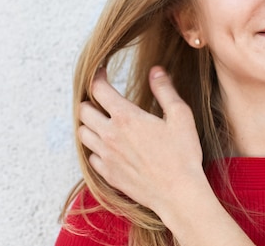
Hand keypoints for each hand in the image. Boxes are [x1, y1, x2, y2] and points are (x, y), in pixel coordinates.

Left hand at [78, 66, 204, 214]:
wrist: (178, 193)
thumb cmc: (182, 154)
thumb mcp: (180, 115)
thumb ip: (165, 90)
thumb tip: (155, 71)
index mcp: (126, 117)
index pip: (99, 90)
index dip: (98, 77)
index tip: (102, 73)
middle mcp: (110, 135)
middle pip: (83, 111)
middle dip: (91, 101)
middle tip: (103, 100)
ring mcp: (106, 157)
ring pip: (82, 134)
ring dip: (90, 124)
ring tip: (104, 122)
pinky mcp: (107, 174)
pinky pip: (90, 156)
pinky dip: (95, 148)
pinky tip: (110, 147)